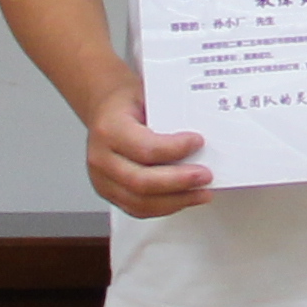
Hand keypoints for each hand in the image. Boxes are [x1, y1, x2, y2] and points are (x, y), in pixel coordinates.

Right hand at [83, 84, 213, 217]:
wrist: (105, 111)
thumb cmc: (126, 103)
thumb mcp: (147, 97)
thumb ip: (170, 115)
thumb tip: (205, 132)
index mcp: (109, 129)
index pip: (145, 148)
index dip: (175, 149)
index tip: (198, 142)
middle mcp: (101, 157)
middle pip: (142, 181)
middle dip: (179, 182)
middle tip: (204, 175)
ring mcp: (102, 179)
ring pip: (140, 202)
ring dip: (176, 200)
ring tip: (201, 192)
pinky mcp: (109, 193)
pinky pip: (138, 209)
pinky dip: (165, 207)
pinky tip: (184, 199)